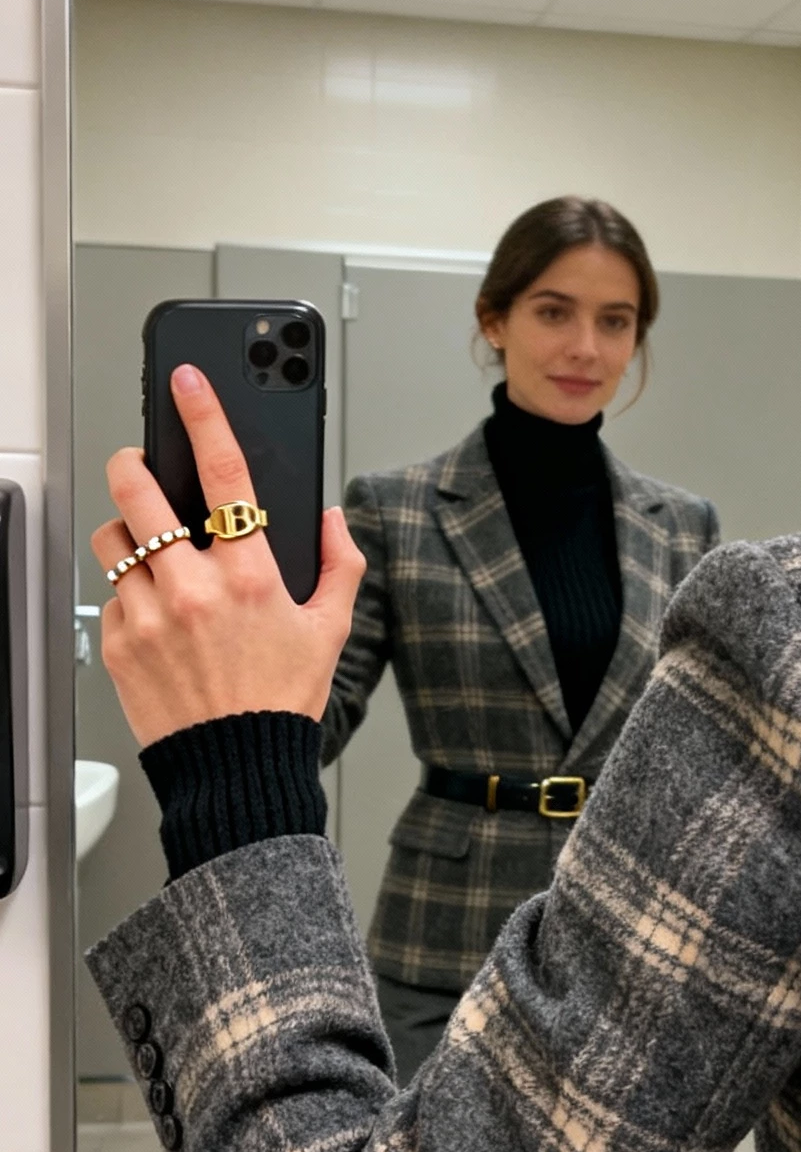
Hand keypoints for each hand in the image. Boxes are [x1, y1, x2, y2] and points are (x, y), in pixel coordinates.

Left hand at [92, 364, 364, 747]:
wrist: (235, 769)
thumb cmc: (281, 703)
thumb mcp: (331, 630)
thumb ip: (340, 564)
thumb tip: (331, 520)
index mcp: (250, 575)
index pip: (223, 471)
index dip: (204, 413)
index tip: (189, 382)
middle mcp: (193, 588)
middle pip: (137, 491)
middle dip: (132, 465)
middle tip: (139, 465)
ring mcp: (149, 615)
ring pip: (113, 541)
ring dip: (127, 535)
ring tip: (150, 552)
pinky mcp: (120, 644)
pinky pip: (110, 594)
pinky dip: (128, 592)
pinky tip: (155, 613)